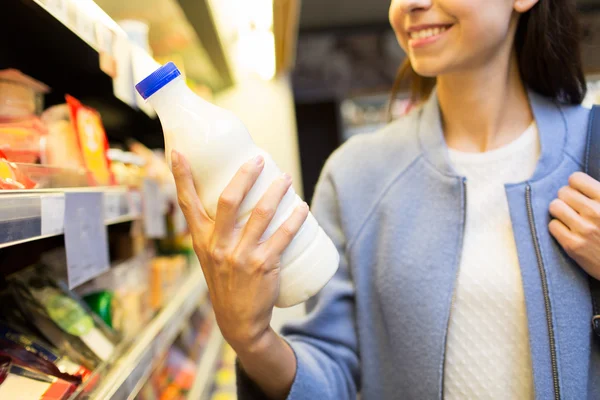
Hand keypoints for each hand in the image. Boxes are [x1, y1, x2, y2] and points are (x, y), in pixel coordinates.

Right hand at [171, 150, 308, 352]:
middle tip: (259, 159)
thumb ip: (215, 231)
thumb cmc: (226, 282)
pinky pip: (283, 236)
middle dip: (244, 174)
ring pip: (261, 213)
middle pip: (228, 200)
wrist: (239, 321)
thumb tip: (233, 198)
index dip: (181, 176)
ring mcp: (240, 256)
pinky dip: (295, 218)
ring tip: (286, 178)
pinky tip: (302, 208)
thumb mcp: (210, 257)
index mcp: (201, 240)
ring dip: (276, 191)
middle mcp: (217, 246)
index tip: (178, 152)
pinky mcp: (263, 266)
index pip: (187, 203)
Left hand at [549, 172, 599, 279]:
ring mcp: (583, 229)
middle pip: (563, 192)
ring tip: (569, 217)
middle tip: (574, 207)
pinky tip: (568, 230)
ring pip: (555, 206)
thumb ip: (599, 195)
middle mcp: (595, 212)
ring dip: (560, 211)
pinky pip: (552, 225)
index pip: (575, 178)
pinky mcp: (573, 245)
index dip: (576, 185)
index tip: (579, 192)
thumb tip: (580, 183)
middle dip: (567, 198)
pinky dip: (558, 226)